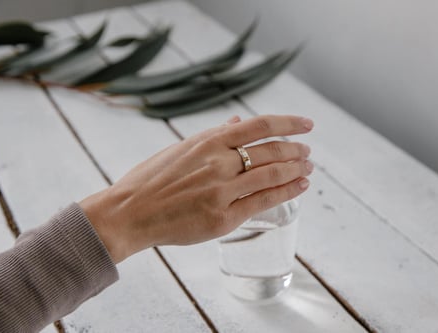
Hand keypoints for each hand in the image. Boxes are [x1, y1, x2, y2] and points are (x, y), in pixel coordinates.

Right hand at [79, 114, 313, 262]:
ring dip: (296, 170)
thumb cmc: (151, 179)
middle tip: (308, 153)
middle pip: (271, 151)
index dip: (290, 123)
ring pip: (271, 175)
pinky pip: (262, 201)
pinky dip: (286, 192)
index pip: (260, 126)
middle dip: (295, 150)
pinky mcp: (223, 218)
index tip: (307, 124)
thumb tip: (238, 121)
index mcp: (207, 140)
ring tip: (308, 169)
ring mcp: (221, 190)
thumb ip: (213, 135)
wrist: (129, 213)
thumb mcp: (180, 148)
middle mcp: (218, 162)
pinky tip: (300, 187)